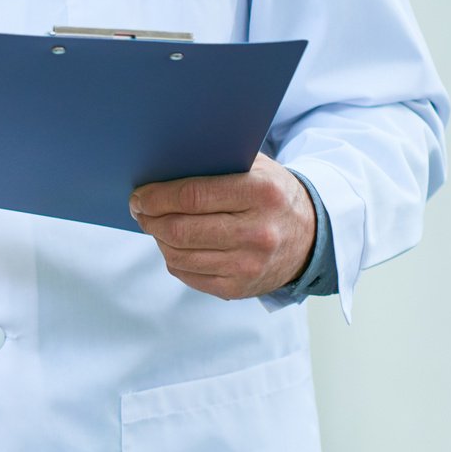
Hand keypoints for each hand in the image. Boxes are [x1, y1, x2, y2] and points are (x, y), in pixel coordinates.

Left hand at [129, 154, 315, 299]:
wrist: (311, 236)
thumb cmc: (271, 195)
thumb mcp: (255, 168)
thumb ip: (215, 163)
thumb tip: (160, 166)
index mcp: (261, 193)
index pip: (192, 196)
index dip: (156, 197)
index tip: (139, 195)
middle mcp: (258, 232)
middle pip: (180, 229)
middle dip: (150, 218)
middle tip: (140, 210)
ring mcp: (249, 265)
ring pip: (178, 255)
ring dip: (158, 239)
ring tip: (155, 225)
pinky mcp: (239, 288)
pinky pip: (187, 274)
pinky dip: (172, 258)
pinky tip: (174, 245)